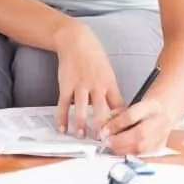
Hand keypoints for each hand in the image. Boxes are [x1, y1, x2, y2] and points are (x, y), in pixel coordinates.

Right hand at [54, 20, 123, 137]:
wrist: (76, 41)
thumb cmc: (94, 57)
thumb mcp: (108, 72)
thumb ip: (111, 91)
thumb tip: (116, 111)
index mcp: (110, 84)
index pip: (119, 107)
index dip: (120, 122)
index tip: (121, 135)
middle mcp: (96, 86)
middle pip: (101, 111)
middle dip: (102, 129)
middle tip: (102, 142)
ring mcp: (80, 86)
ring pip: (81, 109)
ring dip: (81, 125)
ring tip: (81, 137)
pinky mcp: (66, 85)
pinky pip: (63, 104)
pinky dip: (62, 118)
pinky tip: (62, 128)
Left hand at [99, 98, 172, 155]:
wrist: (162, 113)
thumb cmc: (142, 109)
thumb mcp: (128, 106)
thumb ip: (116, 115)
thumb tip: (102, 128)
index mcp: (150, 106)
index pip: (132, 116)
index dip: (116, 125)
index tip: (104, 130)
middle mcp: (159, 121)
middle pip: (140, 134)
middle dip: (119, 141)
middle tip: (106, 142)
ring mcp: (162, 135)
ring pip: (143, 147)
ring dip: (123, 150)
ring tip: (111, 147)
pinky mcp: (160, 147)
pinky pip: (144, 155)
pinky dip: (130, 154)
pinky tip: (121, 151)